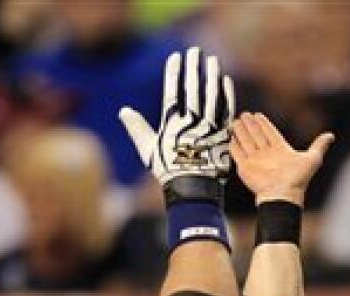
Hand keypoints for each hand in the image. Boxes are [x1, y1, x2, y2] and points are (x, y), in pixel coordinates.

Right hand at [119, 46, 234, 185]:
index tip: (176, 57)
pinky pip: (225, 110)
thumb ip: (137, 128)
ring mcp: (208, 128)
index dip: (174, 73)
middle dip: (193, 68)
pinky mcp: (222, 134)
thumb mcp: (148, 150)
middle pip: (192, 89)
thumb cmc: (168, 170)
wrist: (192, 190)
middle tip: (195, 51)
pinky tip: (224, 80)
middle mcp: (190, 124)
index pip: (172, 92)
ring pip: (211, 96)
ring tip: (211, 60)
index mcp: (171, 125)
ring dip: (211, 76)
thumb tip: (124, 111)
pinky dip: (226, 94)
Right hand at [230, 112, 333, 205]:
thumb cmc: (297, 180)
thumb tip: (330, 136)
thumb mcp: (313, 158)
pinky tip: (231, 139)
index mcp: (280, 150)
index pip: (270, 133)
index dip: (264, 123)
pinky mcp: (245, 167)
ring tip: (236, 121)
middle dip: (250, 124)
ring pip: (246, 141)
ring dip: (241, 131)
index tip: (258, 115)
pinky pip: (238, 154)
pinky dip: (234, 146)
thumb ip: (319, 145)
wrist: (282, 194)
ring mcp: (255, 161)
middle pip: (257, 135)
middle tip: (244, 114)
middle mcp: (267, 154)